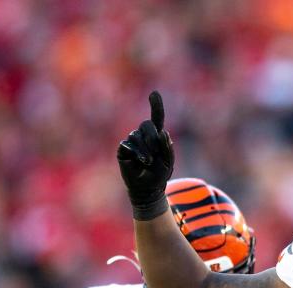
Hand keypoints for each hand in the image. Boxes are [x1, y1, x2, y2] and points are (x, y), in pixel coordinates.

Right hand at [117, 91, 174, 218]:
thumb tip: (162, 133)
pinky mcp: (123, 149)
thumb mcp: (168, 162)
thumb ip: (167, 147)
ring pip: (137, 136)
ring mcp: (132, 142)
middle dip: (152, 137)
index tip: (154, 93)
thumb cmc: (159, 174)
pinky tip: (142, 162)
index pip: (156, 118)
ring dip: (146, 150)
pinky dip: (138, 153)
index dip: (156, 105)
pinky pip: (128, 145)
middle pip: (146, 125)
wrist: (148, 189)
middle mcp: (143, 136)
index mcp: (156, 136)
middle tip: (155, 152)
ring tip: (149, 162)